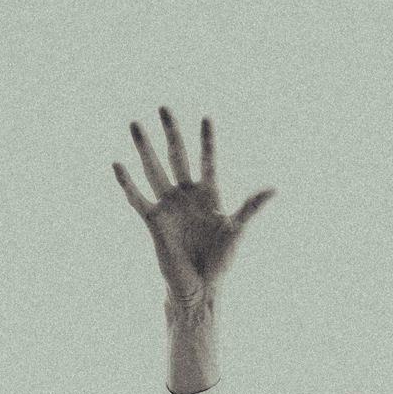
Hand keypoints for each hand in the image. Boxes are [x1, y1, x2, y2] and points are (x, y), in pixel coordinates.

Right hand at [113, 107, 274, 308]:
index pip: (208, 160)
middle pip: (178, 156)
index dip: (207, 140)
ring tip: (136, 123)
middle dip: (172, 132)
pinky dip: (127, 182)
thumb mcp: (237, 231)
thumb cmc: (221, 261)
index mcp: (209, 195)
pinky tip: (118, 164)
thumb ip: (251, 207)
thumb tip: (274, 187)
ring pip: (154, 169)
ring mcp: (169, 206)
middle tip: (164, 106)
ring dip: (145, 148)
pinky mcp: (153, 221)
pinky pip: (138, 198)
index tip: (207, 116)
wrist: (200, 287)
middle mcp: (187, 196)